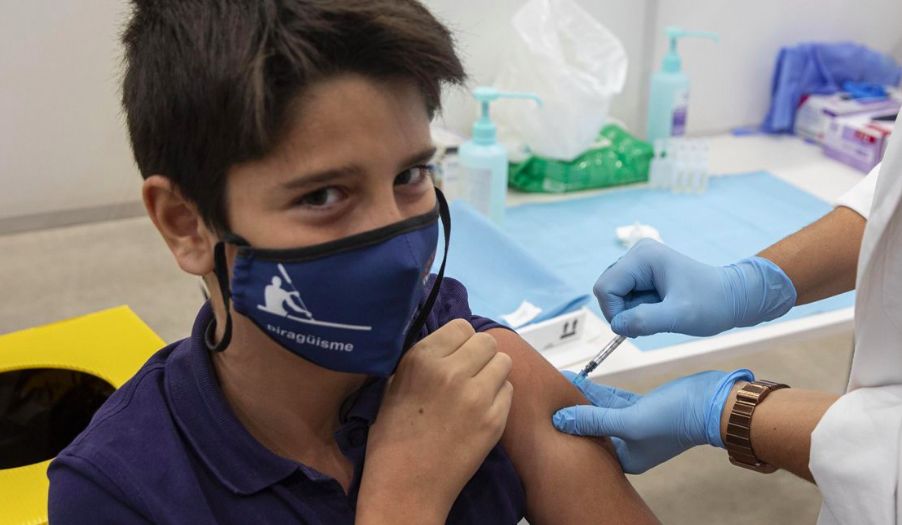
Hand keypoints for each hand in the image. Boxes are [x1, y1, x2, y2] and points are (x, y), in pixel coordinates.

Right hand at [357, 319, 512, 523]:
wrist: (406, 486)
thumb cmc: (392, 436)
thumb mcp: (394, 385)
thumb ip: (423, 360)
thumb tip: (450, 345)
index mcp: (421, 358)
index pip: (461, 327)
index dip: (460, 342)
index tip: (455, 357)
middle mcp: (451, 371)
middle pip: (487, 341)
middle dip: (480, 356)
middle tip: (469, 375)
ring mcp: (476, 395)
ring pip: (503, 362)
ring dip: (492, 374)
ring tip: (477, 393)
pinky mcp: (494, 420)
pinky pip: (509, 391)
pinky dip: (498, 399)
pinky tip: (481, 413)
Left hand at [552, 369, 752, 473]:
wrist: (715, 402)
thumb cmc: (677, 418)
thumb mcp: (629, 421)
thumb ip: (594, 420)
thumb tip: (561, 420)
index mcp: (627, 459)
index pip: (588, 445)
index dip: (568, 428)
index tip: (548, 411)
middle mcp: (630, 446)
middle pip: (593, 427)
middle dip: (573, 410)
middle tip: (550, 392)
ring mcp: (637, 427)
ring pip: (603, 411)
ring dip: (585, 397)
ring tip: (561, 381)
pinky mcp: (644, 408)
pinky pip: (615, 400)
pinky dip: (600, 392)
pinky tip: (584, 381)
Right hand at [594, 239, 796, 336]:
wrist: (734, 298)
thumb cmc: (711, 304)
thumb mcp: (679, 316)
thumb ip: (645, 320)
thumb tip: (616, 326)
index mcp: (643, 257)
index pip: (606, 288)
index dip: (615, 312)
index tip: (637, 328)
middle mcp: (638, 254)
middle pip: (608, 289)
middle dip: (624, 312)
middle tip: (652, 322)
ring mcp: (640, 262)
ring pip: (615, 294)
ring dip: (631, 312)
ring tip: (660, 315)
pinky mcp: (644, 273)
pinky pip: (626, 295)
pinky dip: (637, 309)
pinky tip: (658, 311)